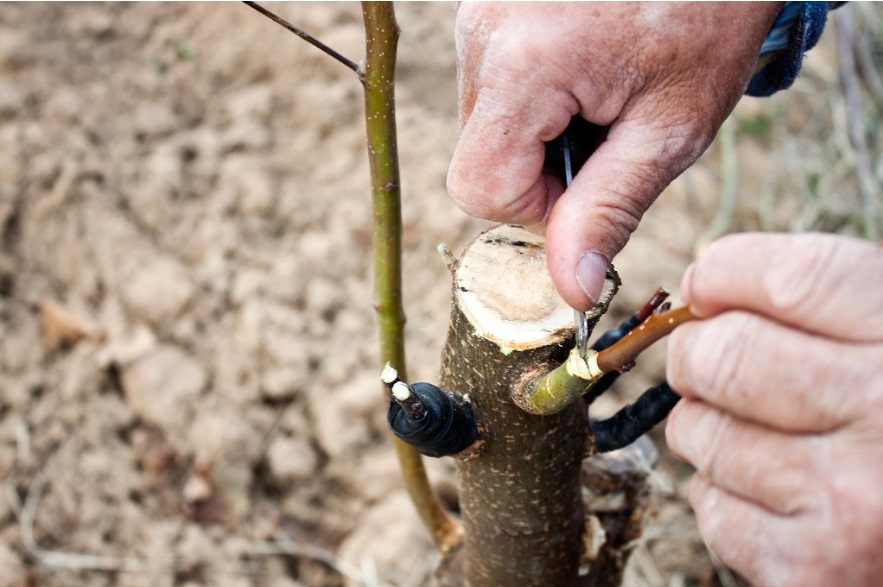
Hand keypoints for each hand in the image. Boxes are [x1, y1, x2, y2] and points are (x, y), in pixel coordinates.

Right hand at [447, 2, 781, 309]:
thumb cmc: (709, 17)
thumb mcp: (670, 127)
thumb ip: (610, 210)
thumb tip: (570, 288)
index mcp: (522, 64)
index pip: (479, 189)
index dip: (536, 208)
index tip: (596, 179)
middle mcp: (480, 30)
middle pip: (477, 158)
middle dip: (539, 169)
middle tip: (608, 130)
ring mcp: (475, 9)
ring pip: (482, 124)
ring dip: (536, 132)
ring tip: (600, 89)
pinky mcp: (483, 2)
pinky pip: (489, 84)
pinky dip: (531, 96)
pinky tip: (582, 66)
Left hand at [666, 233, 882, 585]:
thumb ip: (830, 306)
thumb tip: (705, 281)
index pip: (790, 279)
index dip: (724, 271)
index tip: (705, 282)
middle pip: (719, 355)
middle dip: (693, 351)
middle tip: (707, 357)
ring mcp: (847, 501)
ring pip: (699, 432)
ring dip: (703, 425)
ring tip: (752, 429)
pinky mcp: (810, 569)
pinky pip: (710, 507)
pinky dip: (721, 493)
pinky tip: (771, 490)